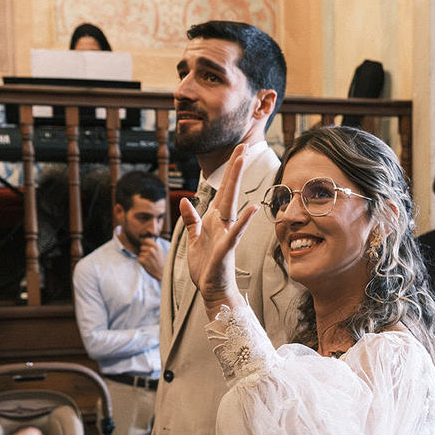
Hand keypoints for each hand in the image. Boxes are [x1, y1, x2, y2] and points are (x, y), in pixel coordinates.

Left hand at [137, 240, 165, 280]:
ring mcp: (147, 256)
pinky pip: (139, 258)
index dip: (145, 244)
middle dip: (143, 252)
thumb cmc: (161, 263)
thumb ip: (155, 246)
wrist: (162, 273)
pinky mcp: (143, 261)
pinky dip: (141, 262)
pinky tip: (147, 264)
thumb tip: (148, 240)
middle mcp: (151, 250)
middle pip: (142, 247)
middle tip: (149, 257)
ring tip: (149, 261)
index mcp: (157, 247)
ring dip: (143, 257)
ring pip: (140, 253)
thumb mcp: (160, 252)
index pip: (146, 240)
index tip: (147, 247)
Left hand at [181, 144, 258, 312]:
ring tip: (242, 162)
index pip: (222, 190)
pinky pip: (235, 232)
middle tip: (243, 145)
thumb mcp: (194, 238)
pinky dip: (243, 221)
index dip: (228, 170)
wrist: (212, 289)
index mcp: (214, 219)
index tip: (237, 151)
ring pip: (231, 203)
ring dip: (236, 182)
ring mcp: (226, 234)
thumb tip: (184, 201)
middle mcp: (222, 223)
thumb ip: (190, 219)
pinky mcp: (226, 249)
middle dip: (235, 167)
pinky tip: (251, 209)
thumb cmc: (206, 266)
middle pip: (229, 190)